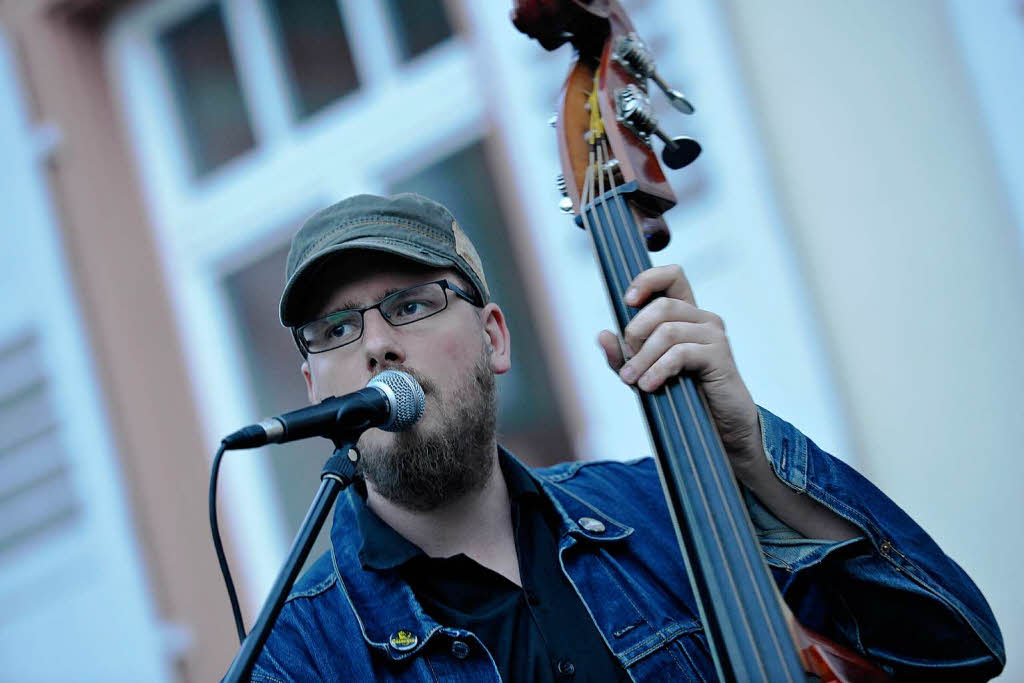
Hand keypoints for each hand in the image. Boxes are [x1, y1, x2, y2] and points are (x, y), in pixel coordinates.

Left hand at [597, 265, 761, 466]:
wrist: (718, 426)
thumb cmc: (682, 394)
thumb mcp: (644, 373)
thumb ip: (622, 356)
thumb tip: (603, 335)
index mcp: (685, 314)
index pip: (672, 276)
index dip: (647, 279)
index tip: (627, 300)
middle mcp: (702, 318)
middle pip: (662, 306)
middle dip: (635, 333)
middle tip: (628, 362)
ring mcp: (713, 335)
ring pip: (668, 331)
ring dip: (643, 357)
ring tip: (633, 380)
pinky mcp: (719, 355)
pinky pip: (680, 352)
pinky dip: (658, 369)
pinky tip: (649, 386)